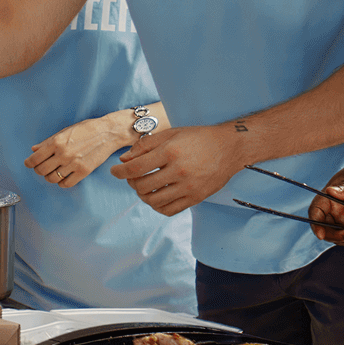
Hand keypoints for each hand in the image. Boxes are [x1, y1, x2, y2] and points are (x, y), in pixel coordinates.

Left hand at [26, 112, 130, 188]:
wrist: (107, 133)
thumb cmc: (86, 129)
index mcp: (56, 142)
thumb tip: (34, 150)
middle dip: (38, 170)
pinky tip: (62, 177)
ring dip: (49, 177)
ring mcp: (74, 164)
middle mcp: (63, 154)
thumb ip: (47, 142)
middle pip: (42, 170)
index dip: (29, 163)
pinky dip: (62, 183)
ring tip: (52, 172)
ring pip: (53, 179)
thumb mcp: (64, 131)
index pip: (35, 158)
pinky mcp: (84, 171)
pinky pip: (67, 184)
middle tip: (40, 168)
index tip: (29, 164)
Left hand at [111, 124, 247, 214]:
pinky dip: (157, 206)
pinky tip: (156, 197)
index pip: (135, 168)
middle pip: (142, 186)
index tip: (114, 171)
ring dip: (142, 196)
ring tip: (143, 187)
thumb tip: (124, 160)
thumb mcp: (170, 134)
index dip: (119, 172)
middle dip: (131, 183)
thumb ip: (144, 146)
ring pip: (154, 201)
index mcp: (170, 152)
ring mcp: (189, 187)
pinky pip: (169, 210)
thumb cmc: (198, 138)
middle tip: (131, 177)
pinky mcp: (197, 198)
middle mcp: (179, 171)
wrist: (229, 148)